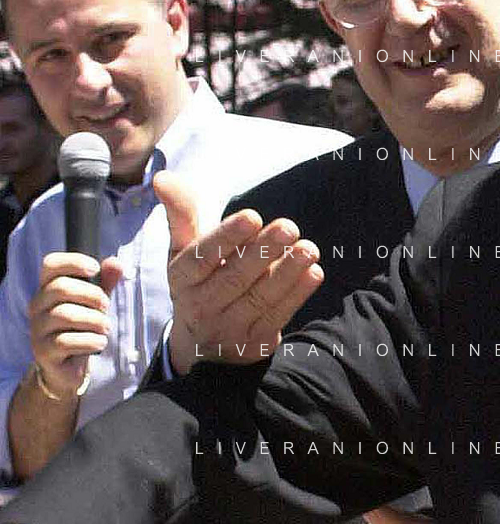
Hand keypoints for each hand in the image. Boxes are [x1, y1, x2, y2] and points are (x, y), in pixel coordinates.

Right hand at [28, 252, 122, 397]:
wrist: (68, 366)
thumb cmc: (81, 328)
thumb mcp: (95, 303)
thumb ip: (105, 282)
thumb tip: (115, 263)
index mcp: (48, 289)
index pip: (50, 264)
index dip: (74, 261)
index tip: (95, 268)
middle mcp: (37, 306)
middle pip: (61, 288)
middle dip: (93, 296)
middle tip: (106, 308)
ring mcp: (37, 329)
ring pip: (66, 314)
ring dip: (95, 321)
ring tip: (105, 328)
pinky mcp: (43, 351)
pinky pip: (67, 341)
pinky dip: (91, 341)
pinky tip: (99, 343)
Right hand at [155, 172, 323, 374]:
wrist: (203, 345)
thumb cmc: (199, 281)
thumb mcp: (183, 251)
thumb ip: (181, 214)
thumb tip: (163, 178)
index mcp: (182, 279)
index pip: (202, 257)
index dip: (227, 237)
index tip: (252, 216)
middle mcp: (201, 306)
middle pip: (235, 277)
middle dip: (264, 251)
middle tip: (289, 227)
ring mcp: (229, 328)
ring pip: (260, 297)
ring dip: (288, 272)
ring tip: (309, 248)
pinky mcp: (254, 343)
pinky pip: (278, 316)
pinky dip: (298, 295)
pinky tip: (314, 272)